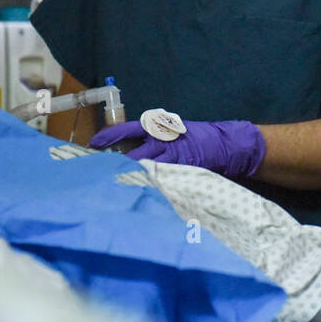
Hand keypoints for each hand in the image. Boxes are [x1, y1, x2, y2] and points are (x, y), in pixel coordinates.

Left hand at [90, 118, 265, 178]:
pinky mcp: (183, 171)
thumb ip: (153, 140)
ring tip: (116, 187)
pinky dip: (151, 187)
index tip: (94, 144)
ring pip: (147, 170)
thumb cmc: (196, 139)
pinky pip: (163, 181)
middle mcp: (166, 141)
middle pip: (135, 155)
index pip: (130, 129)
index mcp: (161, 127)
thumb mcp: (172, 132)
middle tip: (99, 172)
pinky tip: (140, 194)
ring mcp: (175, 158)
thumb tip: (126, 150)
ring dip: (132, 179)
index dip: (111, 136)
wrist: (226, 145)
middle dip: (118, 165)